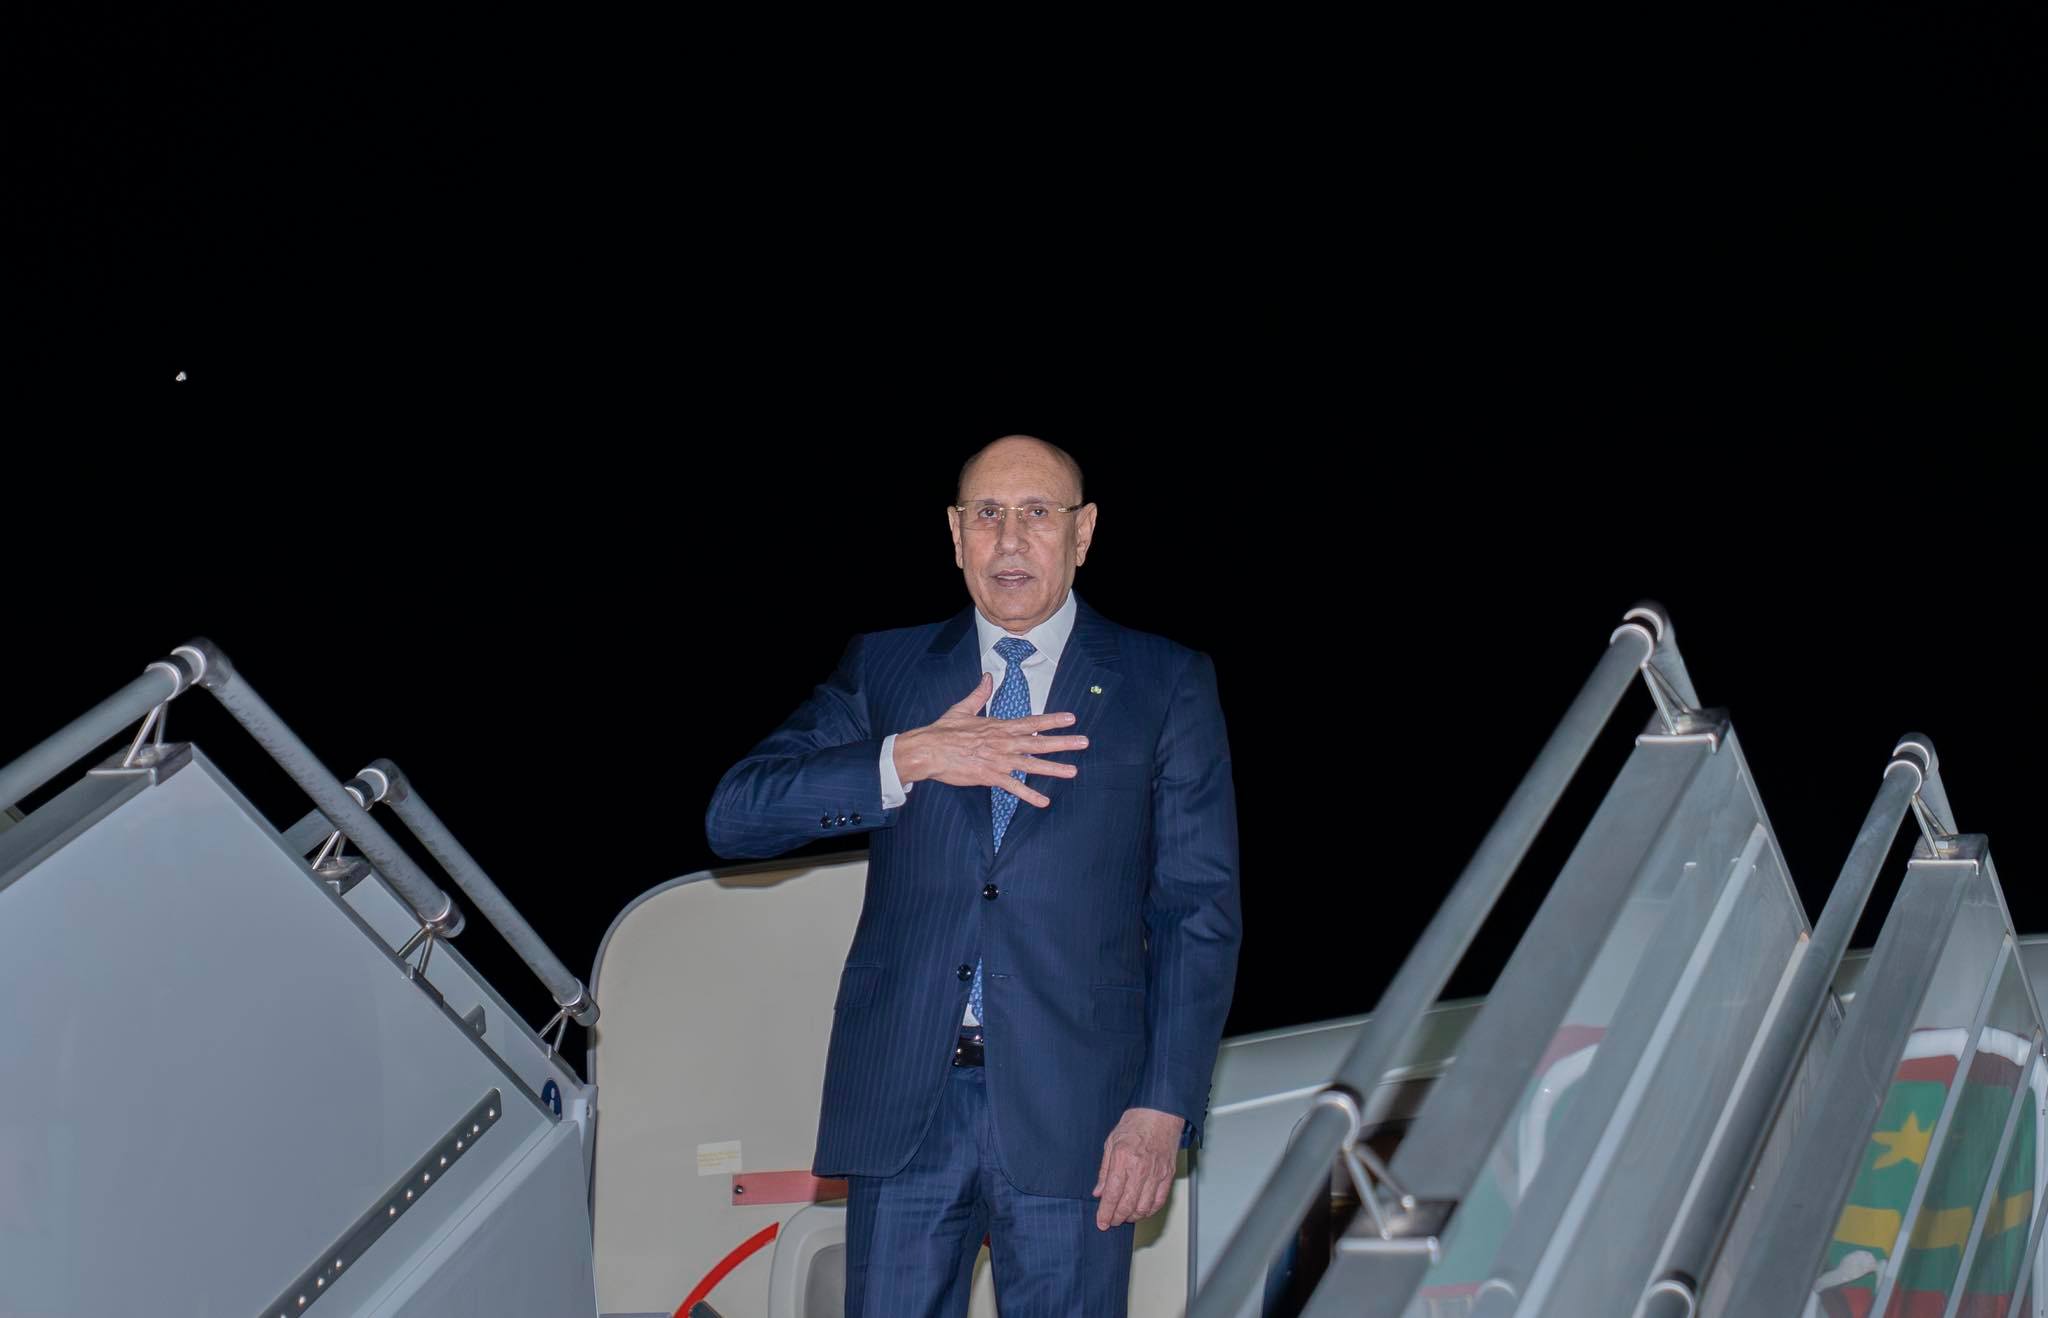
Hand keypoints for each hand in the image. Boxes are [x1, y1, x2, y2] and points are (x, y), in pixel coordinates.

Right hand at [892, 673, 1087, 806]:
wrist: (928, 751)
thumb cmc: (943, 731)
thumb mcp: (963, 708)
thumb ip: (979, 694)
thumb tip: (988, 677)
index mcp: (998, 726)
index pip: (1031, 722)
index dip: (1052, 720)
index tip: (1071, 718)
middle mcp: (1003, 742)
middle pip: (1038, 742)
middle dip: (1063, 742)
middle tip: (1084, 742)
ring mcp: (998, 760)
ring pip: (1031, 765)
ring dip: (1054, 768)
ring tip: (1073, 771)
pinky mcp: (989, 777)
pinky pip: (1013, 788)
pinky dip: (1029, 795)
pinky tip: (1044, 801)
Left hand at [1092, 1107, 1183, 1228]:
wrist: (1160, 1113)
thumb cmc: (1135, 1124)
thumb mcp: (1110, 1143)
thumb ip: (1104, 1171)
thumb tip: (1099, 1192)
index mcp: (1123, 1159)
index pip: (1112, 1194)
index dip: (1106, 1212)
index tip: (1102, 1222)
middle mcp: (1140, 1169)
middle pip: (1128, 1205)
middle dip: (1117, 1218)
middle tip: (1111, 1221)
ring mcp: (1156, 1173)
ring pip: (1144, 1207)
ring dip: (1132, 1216)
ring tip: (1125, 1216)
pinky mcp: (1168, 1175)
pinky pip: (1159, 1201)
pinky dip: (1149, 1211)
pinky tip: (1141, 1211)